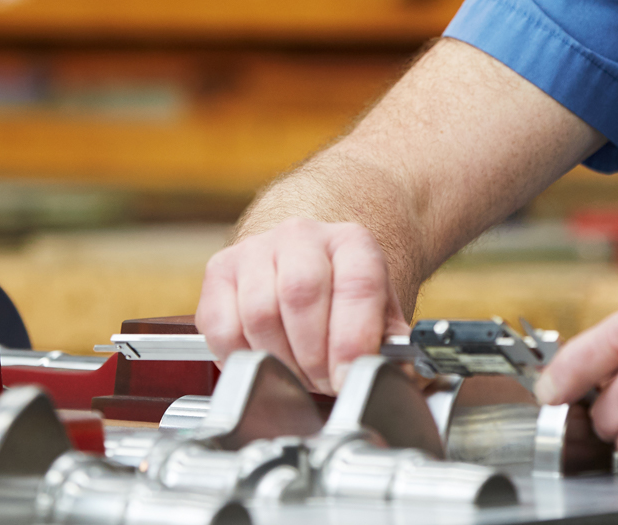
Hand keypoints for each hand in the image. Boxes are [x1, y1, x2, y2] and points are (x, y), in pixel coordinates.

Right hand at [196, 217, 411, 394]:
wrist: (306, 259)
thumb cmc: (344, 294)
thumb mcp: (379, 312)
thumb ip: (391, 346)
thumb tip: (398, 379)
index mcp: (352, 241)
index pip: (356, 286)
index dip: (352, 341)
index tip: (349, 378)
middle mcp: (301, 236)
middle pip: (301, 296)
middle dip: (313, 357)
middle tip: (324, 382)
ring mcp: (256, 249)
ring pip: (259, 313)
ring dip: (280, 360)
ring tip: (298, 373)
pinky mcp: (219, 270)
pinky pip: (221, 325)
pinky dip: (240, 356)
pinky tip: (264, 360)